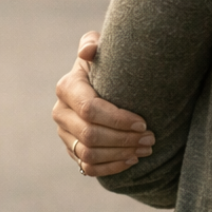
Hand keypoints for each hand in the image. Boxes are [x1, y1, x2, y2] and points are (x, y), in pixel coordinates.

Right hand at [53, 31, 153, 176]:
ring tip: (145, 148)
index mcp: (67, 87)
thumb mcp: (101, 48)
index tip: (143, 122)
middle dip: (124, 139)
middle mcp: (61, 112)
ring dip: (120, 154)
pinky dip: (111, 167)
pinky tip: (131, 160)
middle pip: (90, 135)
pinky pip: (87, 167)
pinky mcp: (72, 150)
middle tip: (150, 138)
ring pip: (89, 153)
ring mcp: (65, 133)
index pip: (90, 109)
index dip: (118, 119)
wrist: (103, 83)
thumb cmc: (107, 64)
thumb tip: (88, 52)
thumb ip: (93, 43)